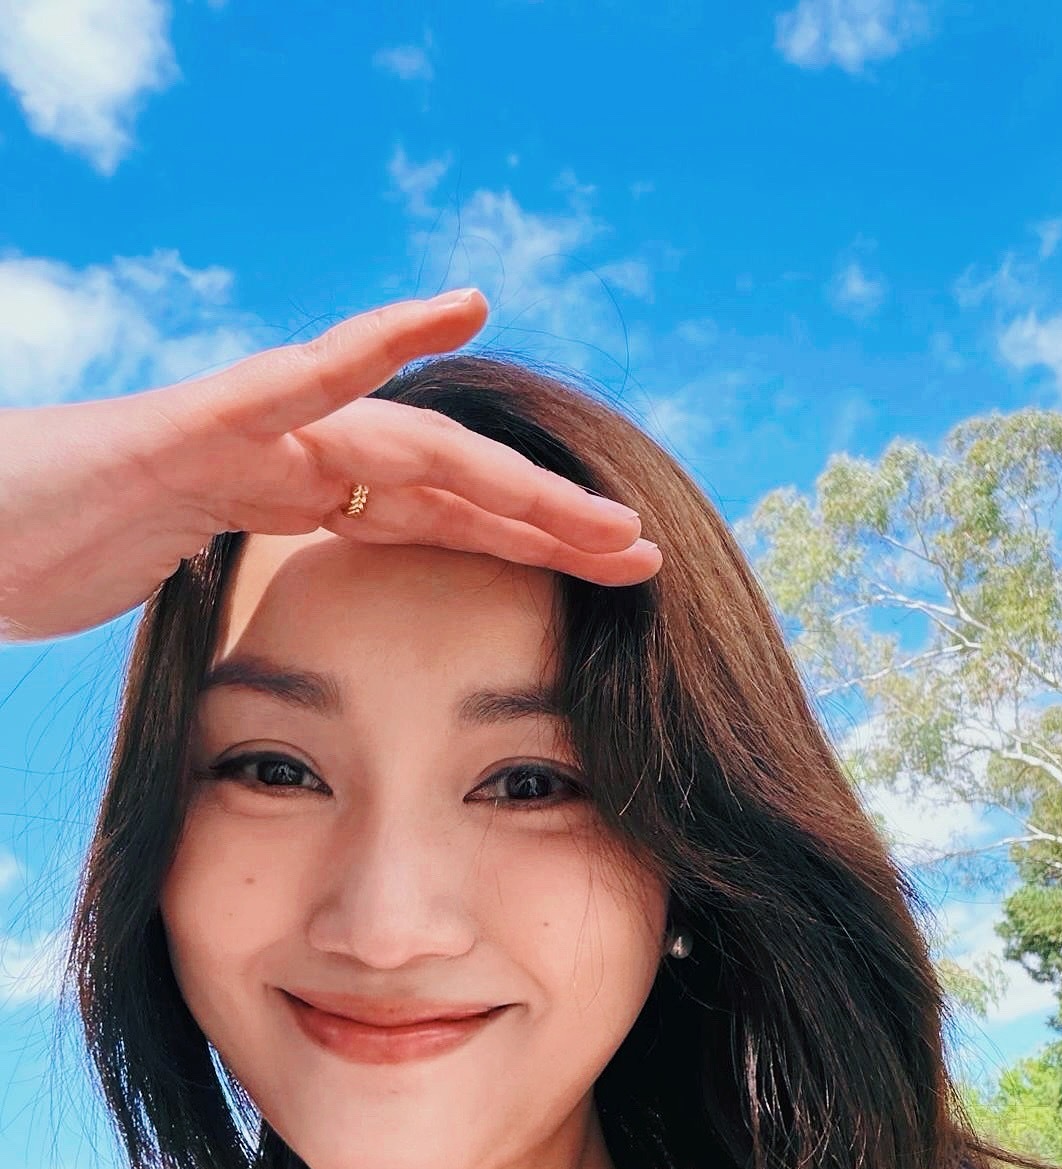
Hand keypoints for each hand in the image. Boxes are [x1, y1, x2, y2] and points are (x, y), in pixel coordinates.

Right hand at [0, 288, 659, 642]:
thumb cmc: (57, 546)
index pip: (432, 519)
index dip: (524, 543)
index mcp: (294, 500)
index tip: (610, 576)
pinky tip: (461, 304)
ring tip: (607, 510)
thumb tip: (294, 618)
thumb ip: (250, 576)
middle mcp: (291, 457)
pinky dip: (378, 340)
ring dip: (514, 479)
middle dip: (551, 523)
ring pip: (409, 443)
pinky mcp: (198, 422)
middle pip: (448, 485)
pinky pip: (299, 376)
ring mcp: (251, 431)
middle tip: (649, 561)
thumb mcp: (180, 583)